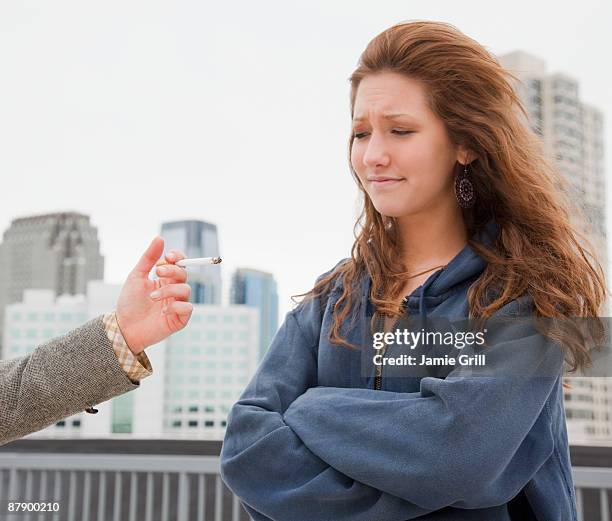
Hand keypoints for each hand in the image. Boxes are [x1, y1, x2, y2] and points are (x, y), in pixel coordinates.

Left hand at [115, 236, 192, 353]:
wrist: (124, 327)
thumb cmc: (130, 302)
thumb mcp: (137, 276)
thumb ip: (149, 258)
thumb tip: (159, 238)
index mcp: (165, 279)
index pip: (180, 263)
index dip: (179, 257)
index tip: (169, 256)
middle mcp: (174, 290)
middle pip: (184, 274)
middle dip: (173, 271)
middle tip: (158, 272)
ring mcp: (178, 304)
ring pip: (186, 290)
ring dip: (169, 290)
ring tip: (152, 297)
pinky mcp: (180, 319)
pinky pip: (187, 308)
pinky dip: (176, 306)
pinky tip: (163, 311)